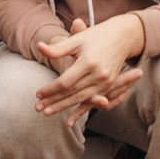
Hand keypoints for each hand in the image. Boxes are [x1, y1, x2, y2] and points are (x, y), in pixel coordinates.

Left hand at [34, 14, 146, 128]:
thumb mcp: (77, 39)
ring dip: (63, 107)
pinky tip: (69, 121)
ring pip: (81, 99)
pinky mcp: (109, 86)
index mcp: (89, 62)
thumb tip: (39, 47)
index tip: (37, 94)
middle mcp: (99, 74)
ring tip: (47, 112)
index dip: (50, 89)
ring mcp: (106, 82)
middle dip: (54, 101)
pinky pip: (92, 101)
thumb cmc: (96, 36)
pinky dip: (79, 111)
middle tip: (38, 108)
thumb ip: (58, 48)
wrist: (122, 37)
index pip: (65, 81)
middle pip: (72, 92)